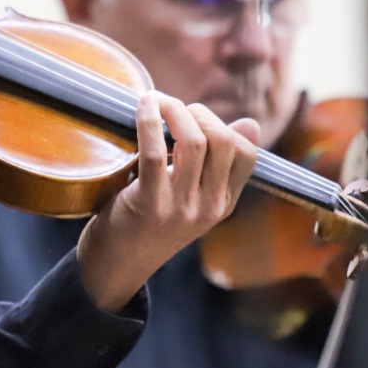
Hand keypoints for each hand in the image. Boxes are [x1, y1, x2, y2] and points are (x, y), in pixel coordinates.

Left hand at [77, 93, 258, 311]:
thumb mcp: (192, 197)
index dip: (225, 125)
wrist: (116, 265)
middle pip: (222, 141)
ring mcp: (180, 208)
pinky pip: (155, 152)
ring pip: (193, 141)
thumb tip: (251, 124)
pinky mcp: (149, 204)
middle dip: (199, 112)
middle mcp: (208, 208)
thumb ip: (217, 165)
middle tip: (174, 108)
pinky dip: (149, 120)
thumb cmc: (149, 223)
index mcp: (223, 204)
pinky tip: (144, 105)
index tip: (196, 118)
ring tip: (157, 102)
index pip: (248, 154)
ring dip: (174, 109)